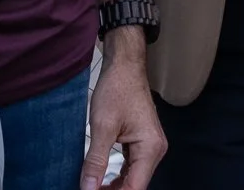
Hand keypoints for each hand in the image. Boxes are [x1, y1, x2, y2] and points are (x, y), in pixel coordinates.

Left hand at [83, 30, 163, 189]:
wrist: (124, 65)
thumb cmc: (117, 89)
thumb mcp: (102, 127)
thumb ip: (96, 161)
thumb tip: (88, 189)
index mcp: (150, 148)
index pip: (134, 188)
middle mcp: (155, 150)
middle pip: (136, 185)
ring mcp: (151, 147)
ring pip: (134, 178)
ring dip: (115, 187)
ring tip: (92, 188)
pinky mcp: (143, 142)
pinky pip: (133, 167)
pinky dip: (118, 176)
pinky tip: (102, 179)